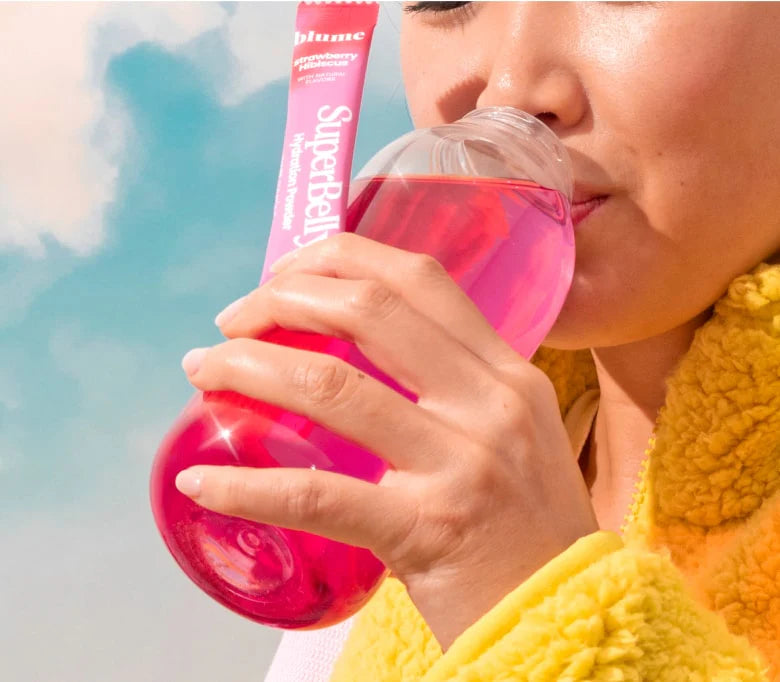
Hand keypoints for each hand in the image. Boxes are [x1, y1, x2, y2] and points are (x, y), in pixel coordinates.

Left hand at [176, 233, 598, 648]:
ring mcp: (461, 465)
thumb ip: (452, 387)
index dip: (338, 259)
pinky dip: (245, 484)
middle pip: (367, 309)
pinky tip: (200, 483)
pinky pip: (315, 495)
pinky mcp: (427, 531)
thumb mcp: (511, 433)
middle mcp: (490, 404)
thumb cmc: (526, 527)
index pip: (418, 279)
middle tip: (230, 322)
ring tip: (203, 372)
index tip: (283, 276)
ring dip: (246, 369)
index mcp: (507, 374)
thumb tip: (353, 353)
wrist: (569, 618)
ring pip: (330, 386)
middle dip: (280, 300)